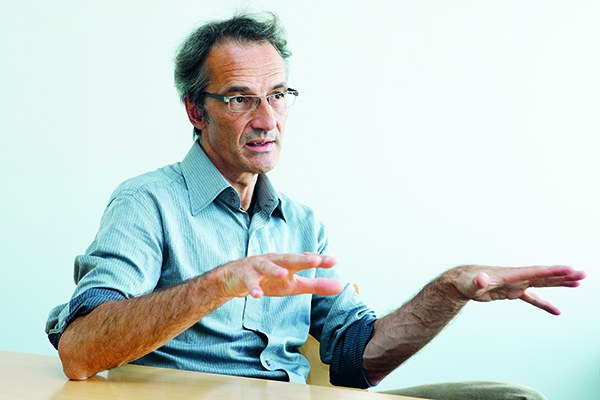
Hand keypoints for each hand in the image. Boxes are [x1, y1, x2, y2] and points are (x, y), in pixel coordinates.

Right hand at [217, 253, 343, 298]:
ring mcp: (258, 267)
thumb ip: (316, 285)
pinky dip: (253, 288)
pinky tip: (257, 295)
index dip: (319, 260)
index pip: (306, 259)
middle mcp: (275, 261)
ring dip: (275, 270)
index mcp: (288, 262)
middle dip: (301, 259)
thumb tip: (341, 286)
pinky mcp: (245, 277)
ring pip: (267, 267)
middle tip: (315, 260)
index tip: (334, 261)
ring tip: (284, 274)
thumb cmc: (270, 280)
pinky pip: (249, 283)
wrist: (236, 278)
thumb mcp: (294, 284)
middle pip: (289, 259)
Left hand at [451, 265, 585, 314]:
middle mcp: (516, 277)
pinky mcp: (512, 292)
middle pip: (544, 275)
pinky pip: (532, 297)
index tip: (569, 269)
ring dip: (560, 283)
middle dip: (563, 274)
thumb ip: (477, 282)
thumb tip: (482, 279)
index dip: (552, 271)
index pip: (535, 272)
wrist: (462, 281)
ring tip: (578, 283)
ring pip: (542, 283)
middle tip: (582, 273)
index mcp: (510, 274)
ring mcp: (516, 284)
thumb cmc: (465, 281)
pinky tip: (557, 311)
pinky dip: (544, 303)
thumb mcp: (471, 283)